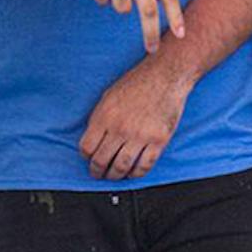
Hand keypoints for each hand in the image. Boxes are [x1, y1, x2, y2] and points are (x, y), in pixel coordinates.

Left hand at [80, 58, 190, 180]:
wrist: (165, 75)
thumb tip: (93, 140)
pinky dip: (136, 174)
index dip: (85, 157)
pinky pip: (144, 166)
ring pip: (121, 168)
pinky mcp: (158, 141)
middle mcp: (120, 128)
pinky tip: (133, 172)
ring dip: (115, 176)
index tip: (88, 160)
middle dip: (97, 171)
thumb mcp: (109, 96)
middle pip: (101, 161)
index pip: (87, 147)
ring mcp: (140, 136)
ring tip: (114, 176)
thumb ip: (99, 119)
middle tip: (98, 174)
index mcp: (104, 116)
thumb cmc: (138, 83)